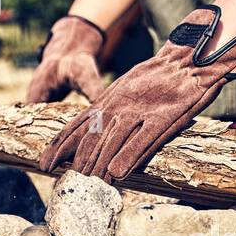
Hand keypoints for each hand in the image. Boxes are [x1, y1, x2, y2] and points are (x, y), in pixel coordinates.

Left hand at [37, 5, 235, 181]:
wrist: (190, 57)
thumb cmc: (160, 76)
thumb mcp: (128, 87)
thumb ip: (111, 108)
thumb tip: (91, 129)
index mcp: (109, 97)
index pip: (77, 123)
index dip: (60, 144)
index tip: (45, 161)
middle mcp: (120, 104)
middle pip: (90, 135)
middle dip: (74, 157)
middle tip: (59, 174)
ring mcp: (141, 110)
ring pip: (113, 140)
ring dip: (98, 162)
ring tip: (86, 178)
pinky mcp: (164, 117)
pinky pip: (143, 141)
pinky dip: (129, 158)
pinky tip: (117, 174)